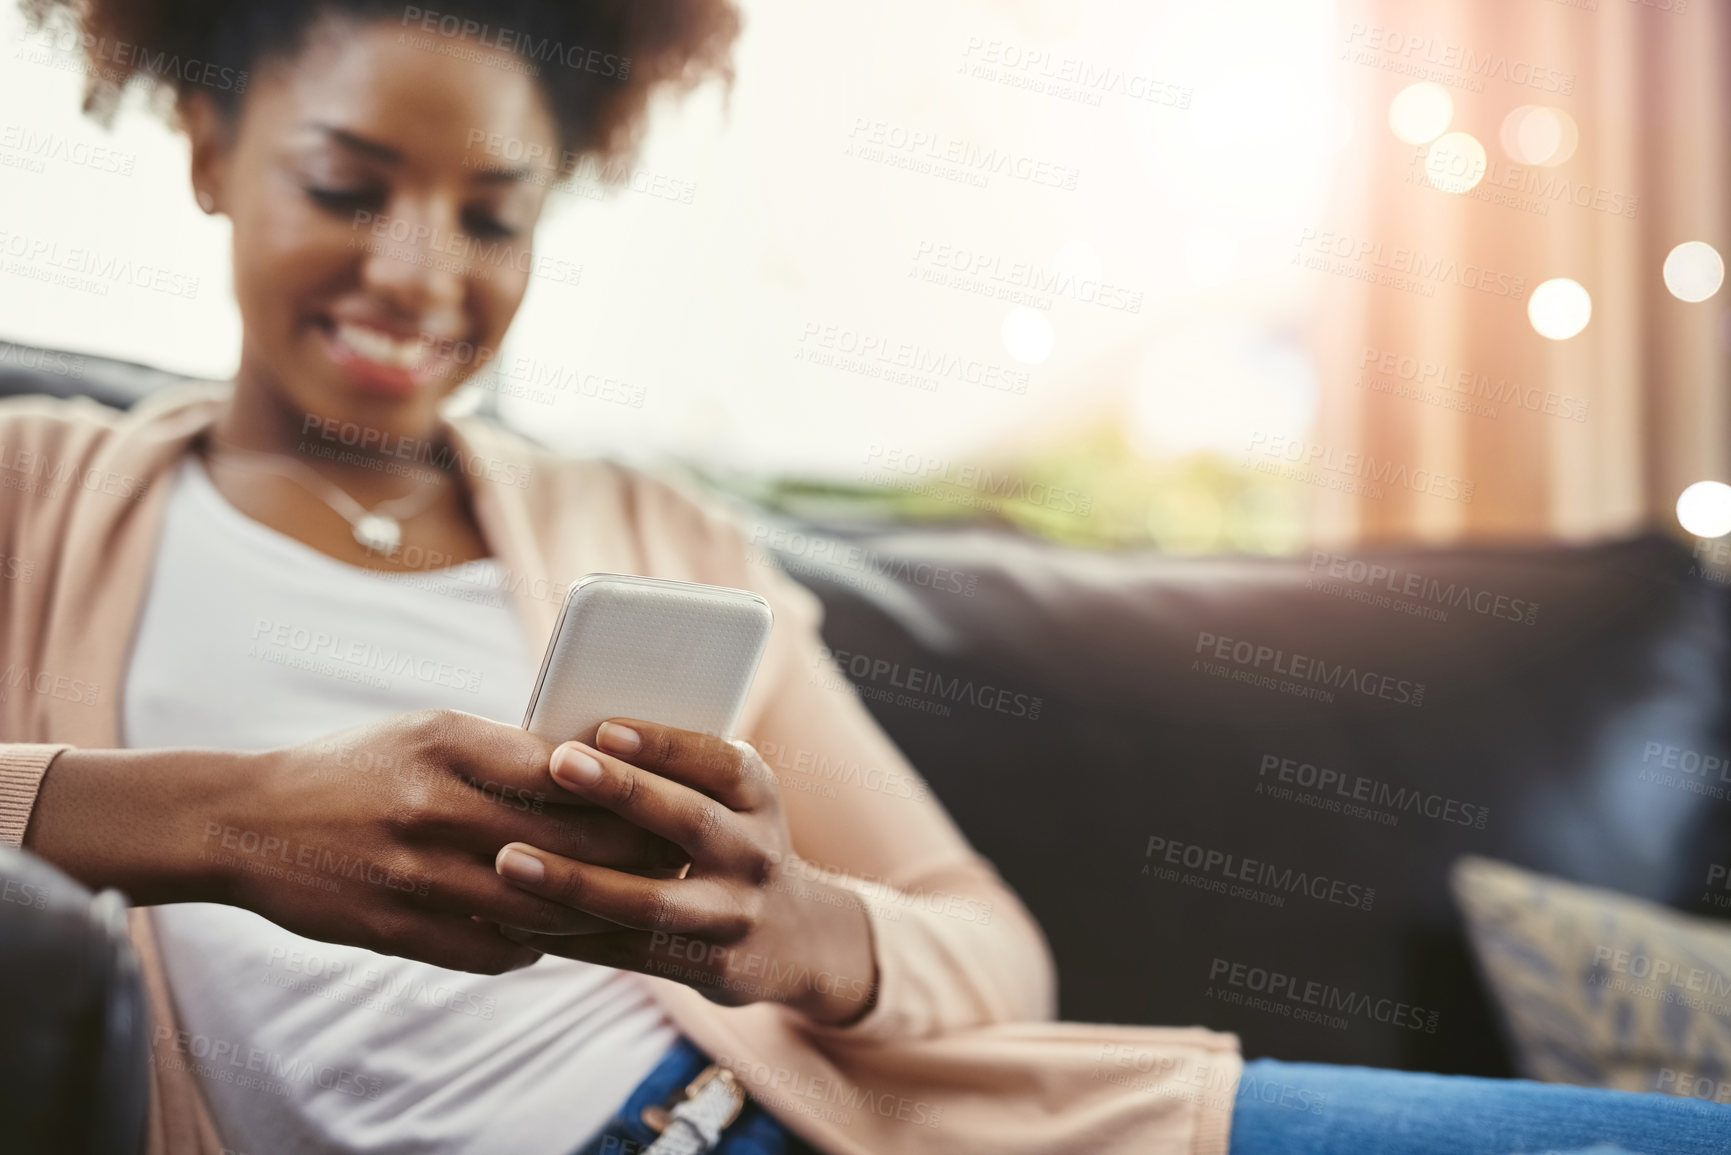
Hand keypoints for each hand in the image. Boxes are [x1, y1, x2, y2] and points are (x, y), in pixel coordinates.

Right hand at [220, 709, 688, 972]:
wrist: (249, 823)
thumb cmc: (355, 766)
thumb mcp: (428, 731)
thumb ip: (505, 751)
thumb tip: (595, 772)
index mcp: (449, 744)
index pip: (567, 770)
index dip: (627, 790)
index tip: (668, 797)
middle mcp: (434, 808)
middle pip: (565, 842)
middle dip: (632, 853)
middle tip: (676, 856)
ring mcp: (415, 876)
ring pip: (539, 905)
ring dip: (594, 908)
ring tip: (634, 901)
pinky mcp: (396, 929)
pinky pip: (492, 948)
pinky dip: (534, 944)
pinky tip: (560, 933)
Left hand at [490, 719, 880, 1025]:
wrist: (794, 938)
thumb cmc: (729, 845)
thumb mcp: (729, 802)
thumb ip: (674, 776)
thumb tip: (570, 738)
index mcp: (758, 797)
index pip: (718, 763)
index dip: (664, 745)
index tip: (604, 728)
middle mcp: (754, 852)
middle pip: (688, 822)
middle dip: (624, 790)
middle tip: (558, 763)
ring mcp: (735, 914)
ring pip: (650, 899)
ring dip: (575, 880)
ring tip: (509, 859)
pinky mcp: (711, 967)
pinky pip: (629, 951)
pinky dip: (570, 936)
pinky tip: (514, 920)